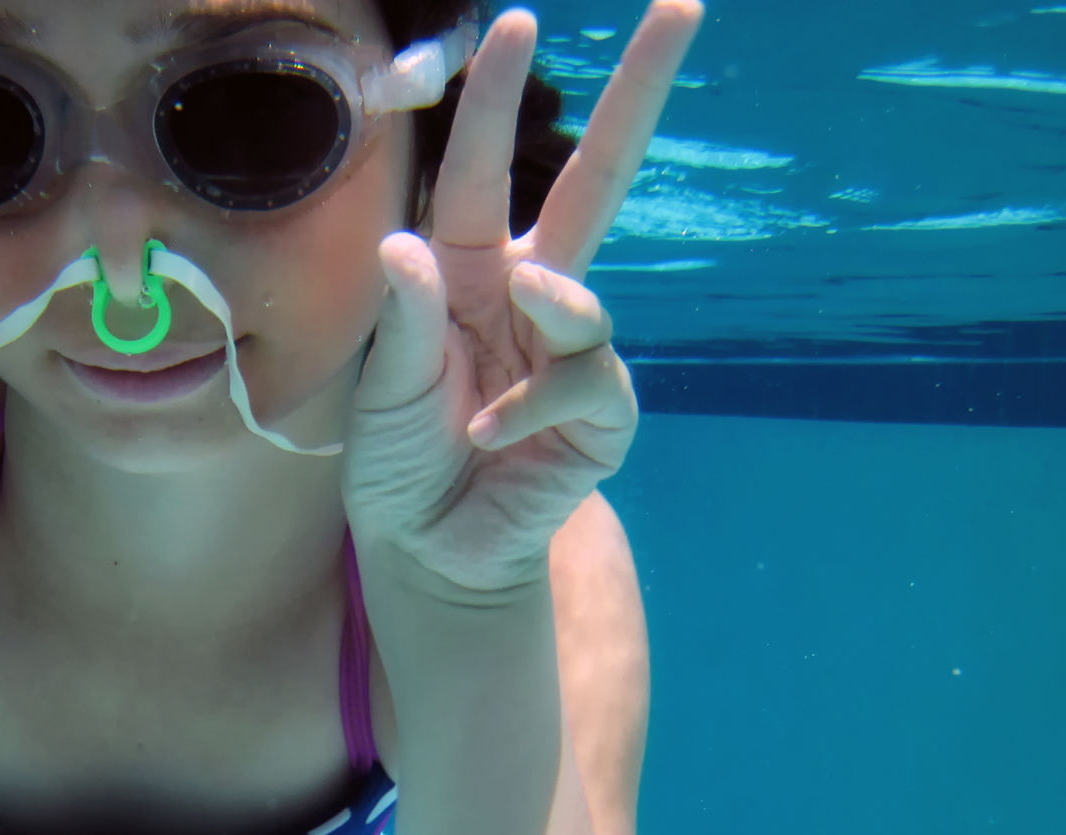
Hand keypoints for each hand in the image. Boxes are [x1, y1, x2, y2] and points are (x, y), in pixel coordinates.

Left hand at [343, 2, 702, 597]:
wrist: (429, 550)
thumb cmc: (401, 460)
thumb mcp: (384, 390)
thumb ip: (403, 322)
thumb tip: (407, 245)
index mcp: (468, 274)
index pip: (483, 174)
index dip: (499, 103)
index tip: (518, 24)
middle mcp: (529, 297)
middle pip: (595, 184)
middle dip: (637, 98)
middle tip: (680, 7)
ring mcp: (573, 352)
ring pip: (584, 300)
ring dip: (541, 326)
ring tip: (481, 406)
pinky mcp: (604, 414)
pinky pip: (588, 384)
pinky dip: (535, 411)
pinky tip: (493, 442)